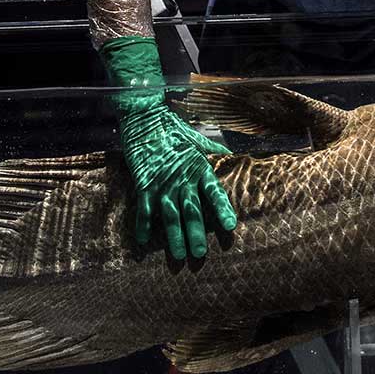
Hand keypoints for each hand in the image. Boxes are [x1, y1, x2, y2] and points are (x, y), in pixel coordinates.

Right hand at [101, 37, 237, 257]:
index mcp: (198, 167)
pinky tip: (143, 241)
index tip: (231, 227)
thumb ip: (211, 149)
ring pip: (170, 215)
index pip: (214, 192)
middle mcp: (182, 178)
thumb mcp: (195, 138)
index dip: (222, 210)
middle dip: (196, 234)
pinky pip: (144, 208)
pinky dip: (143, 225)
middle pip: (192, 210)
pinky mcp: (143, 183)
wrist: (144, 117)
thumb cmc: (171, 128)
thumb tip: (228, 152)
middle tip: (200, 253)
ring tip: (178, 255)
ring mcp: (162, 182)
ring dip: (173, 236)